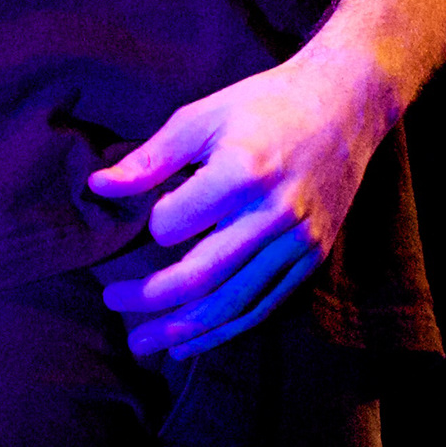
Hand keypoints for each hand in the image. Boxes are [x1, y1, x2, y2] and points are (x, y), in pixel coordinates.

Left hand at [86, 46, 389, 359]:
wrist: (346, 104)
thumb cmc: (266, 104)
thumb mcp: (203, 116)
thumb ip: (151, 157)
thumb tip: (99, 186)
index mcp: (241, 173)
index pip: (173, 223)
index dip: (151, 225)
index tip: (145, 217)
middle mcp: (272, 215)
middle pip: (200, 277)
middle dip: (150, 300)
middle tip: (113, 304)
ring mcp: (298, 241)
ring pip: (232, 303)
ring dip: (183, 328)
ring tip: (143, 342)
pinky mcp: (313, 256)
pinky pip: (265, 305)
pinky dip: (226, 329)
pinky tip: (192, 340)